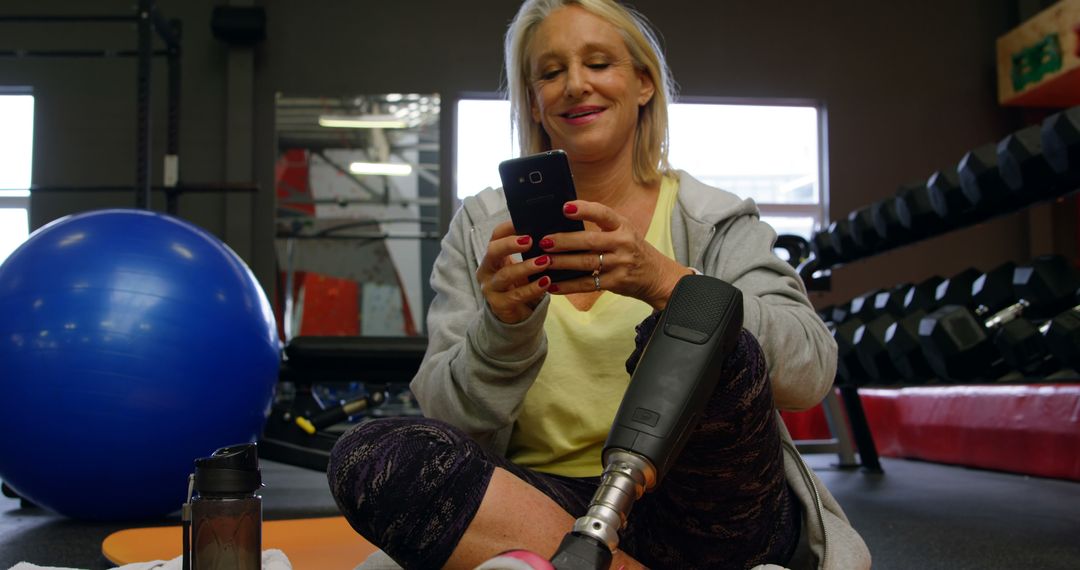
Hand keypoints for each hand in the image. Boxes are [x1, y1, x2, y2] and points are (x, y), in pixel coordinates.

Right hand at [476, 221, 554, 322]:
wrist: (515, 315)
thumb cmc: (519, 284)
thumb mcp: (520, 265)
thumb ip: (528, 251)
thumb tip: (549, 232)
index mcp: (492, 256)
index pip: (496, 235)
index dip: (509, 227)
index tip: (526, 221)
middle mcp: (486, 270)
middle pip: (493, 251)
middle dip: (511, 244)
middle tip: (531, 240)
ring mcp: (490, 288)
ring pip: (506, 275)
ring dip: (527, 267)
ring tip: (545, 262)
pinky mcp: (499, 305)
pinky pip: (516, 295)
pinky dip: (532, 288)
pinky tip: (546, 282)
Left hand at [540, 201, 692, 309]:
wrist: (656, 276)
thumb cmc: (633, 250)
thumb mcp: (624, 231)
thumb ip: (602, 227)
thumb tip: (565, 221)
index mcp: (622, 226)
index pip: (603, 213)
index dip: (584, 209)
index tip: (565, 208)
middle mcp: (622, 243)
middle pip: (589, 241)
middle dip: (564, 241)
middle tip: (544, 241)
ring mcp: (619, 264)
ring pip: (585, 263)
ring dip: (562, 263)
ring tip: (543, 262)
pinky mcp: (615, 282)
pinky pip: (587, 284)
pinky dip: (568, 286)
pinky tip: (553, 285)